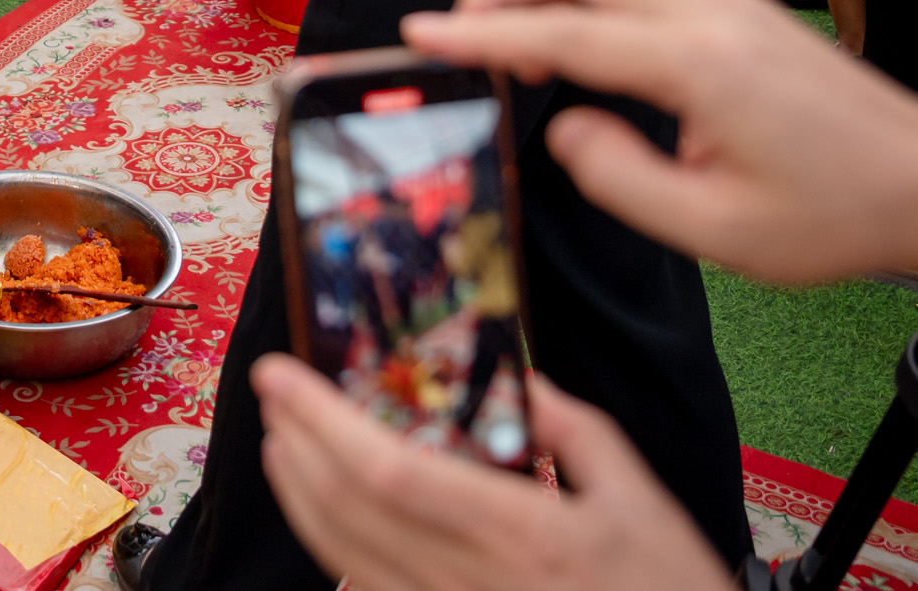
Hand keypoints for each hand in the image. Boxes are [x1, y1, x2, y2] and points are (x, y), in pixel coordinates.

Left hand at [253, 359, 729, 590]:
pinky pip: (366, 589)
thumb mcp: (639, 499)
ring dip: (295, 490)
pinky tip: (325, 508)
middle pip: (345, 506)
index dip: (319, 418)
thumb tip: (516, 380)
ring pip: (340, 552)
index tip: (280, 372)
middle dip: (292, 441)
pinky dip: (330, 543)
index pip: (386, 467)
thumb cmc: (667, 586)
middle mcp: (468, 580)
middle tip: (274, 393)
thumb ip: (572, 430)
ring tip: (282, 438)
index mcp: (519, 532)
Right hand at [403, 0, 917, 282]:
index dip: (481, 35)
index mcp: (698, 66)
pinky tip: (569, 6)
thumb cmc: (831, 214)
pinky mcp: (731, 0)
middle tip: (464, 31)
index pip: (563, 32)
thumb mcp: (716, 232)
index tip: (422, 36)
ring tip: (506, 16)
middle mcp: (707, 11)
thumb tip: (562, 128)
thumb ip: (619, 179)